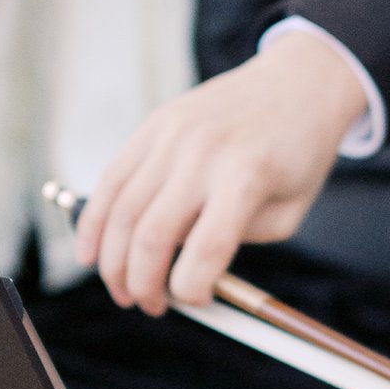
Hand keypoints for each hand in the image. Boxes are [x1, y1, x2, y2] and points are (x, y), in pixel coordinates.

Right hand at [78, 35, 371, 313]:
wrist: (299, 82)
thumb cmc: (299, 155)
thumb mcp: (290, 210)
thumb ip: (238, 243)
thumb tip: (183, 277)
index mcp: (246, 176)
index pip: (206, 250)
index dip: (192, 290)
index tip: (195, 302)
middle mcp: (202, 153)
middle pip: (150, 235)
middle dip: (141, 284)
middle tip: (148, 306)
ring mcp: (171, 135)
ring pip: (120, 210)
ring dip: (112, 262)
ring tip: (123, 290)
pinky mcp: (153, 125)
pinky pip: (111, 179)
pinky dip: (93, 221)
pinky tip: (90, 252)